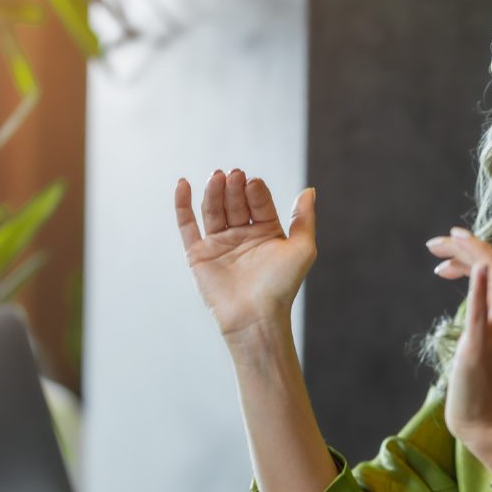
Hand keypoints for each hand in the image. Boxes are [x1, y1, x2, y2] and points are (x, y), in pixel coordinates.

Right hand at [175, 169, 315, 340]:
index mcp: (267, 232)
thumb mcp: (302, 248)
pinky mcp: (198, 254)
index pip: (259, 202)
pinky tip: (184, 183)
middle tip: (234, 175)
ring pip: (213, 210)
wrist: (255, 316)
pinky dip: (182, 204)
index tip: (253, 183)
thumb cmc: (281, 286)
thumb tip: (309, 190)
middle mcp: (242, 236)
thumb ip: (304, 219)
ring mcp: (219, 244)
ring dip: (214, 192)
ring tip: (217, 177)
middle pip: (235, 203)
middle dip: (234, 188)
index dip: (256, 191)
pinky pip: (187, 225)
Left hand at [427, 227, 491, 468]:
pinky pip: (483, 313)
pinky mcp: (481, 347)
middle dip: (468, 247)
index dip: (480, 251)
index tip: (453, 244)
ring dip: (470, 256)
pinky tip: (475, 268)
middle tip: (436, 242)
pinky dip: (480, 288)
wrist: (490, 419)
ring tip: (441, 246)